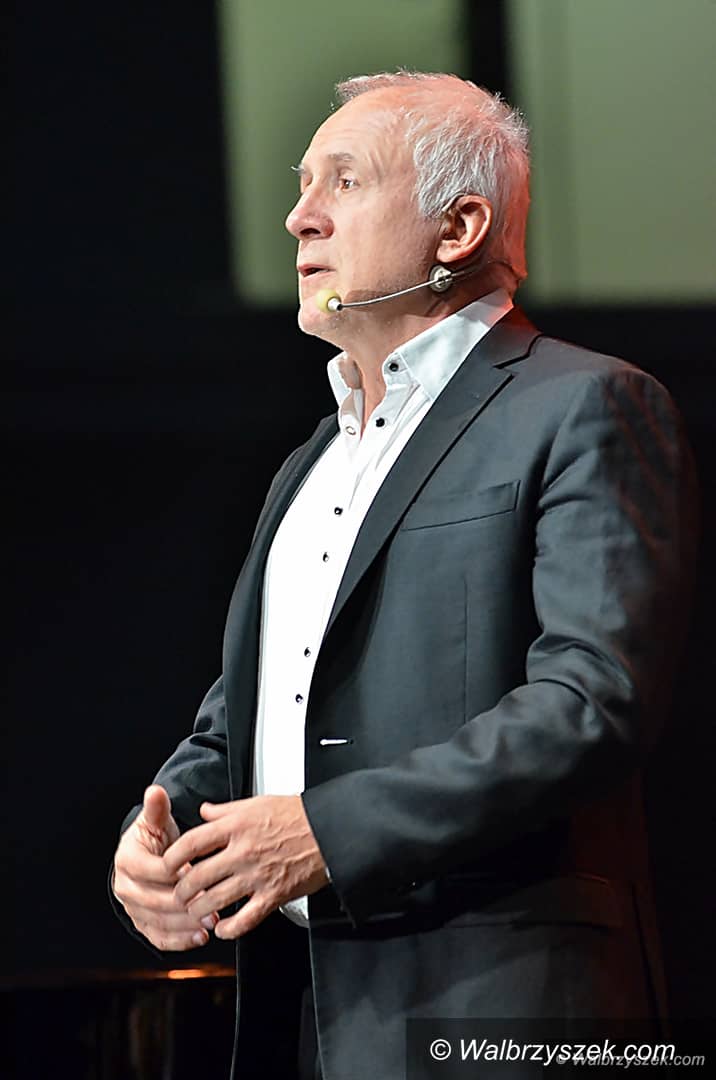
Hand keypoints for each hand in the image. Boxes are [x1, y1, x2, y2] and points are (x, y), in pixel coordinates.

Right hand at [112, 784, 218, 950]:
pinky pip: (158, 937)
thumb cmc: (155, 836)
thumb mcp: (157, 820)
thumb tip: (155, 791)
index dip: (177, 874)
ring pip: (157, 922)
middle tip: (210, 906)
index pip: (154, 870)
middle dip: (184, 906)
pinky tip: (198, 938)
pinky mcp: (142, 922)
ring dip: (184, 926)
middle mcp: (124, 887)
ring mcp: (132, 907)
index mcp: (127, 860)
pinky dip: (178, 941)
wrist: (149, 853)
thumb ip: (157, 808)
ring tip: (210, 924)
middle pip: (155, 901)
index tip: (197, 875)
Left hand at [163, 795, 327, 939]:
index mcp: (236, 826)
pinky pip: (244, 919)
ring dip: (199, 911)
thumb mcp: (257, 803)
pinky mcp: (273, 895)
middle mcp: (242, 851)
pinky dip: (229, 929)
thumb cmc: (296, 815)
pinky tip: (223, 928)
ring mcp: (257, 875)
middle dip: (181, 891)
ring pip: (214, 901)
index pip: (190, 844)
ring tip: (197, 911)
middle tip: (180, 895)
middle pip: (196, 877)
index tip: (167, 866)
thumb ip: (226, 810)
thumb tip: (204, 811)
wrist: (329, 829)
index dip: (171, 859)